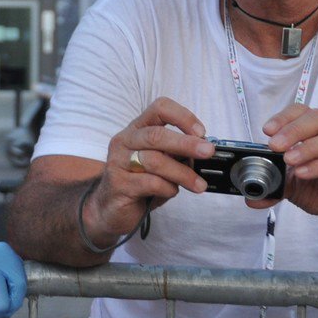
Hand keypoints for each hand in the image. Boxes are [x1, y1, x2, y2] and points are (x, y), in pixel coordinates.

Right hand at [81, 97, 212, 243]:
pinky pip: (150, 183)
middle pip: (156, 135)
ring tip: (198, 184)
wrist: (109, 208)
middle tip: (208, 152)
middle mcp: (125, 141)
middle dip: (186, 143)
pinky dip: (167, 188)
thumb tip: (203, 150)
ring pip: (155, 161)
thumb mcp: (160, 163)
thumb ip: (176, 154)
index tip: (201, 132)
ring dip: (182, 173)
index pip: (159, 108)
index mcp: (137, 129)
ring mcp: (118, 162)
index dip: (183, 116)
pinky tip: (171, 192)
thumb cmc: (139, 182)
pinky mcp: (118, 184)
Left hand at [264, 104, 317, 232]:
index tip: (267, 130)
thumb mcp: (295, 186)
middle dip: (293, 130)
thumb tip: (251, 198)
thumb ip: (275, 186)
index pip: (301, 112)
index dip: (284, 117)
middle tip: (275, 145)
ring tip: (289, 159)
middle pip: (317, 118)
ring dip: (308, 147)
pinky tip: (304, 173)